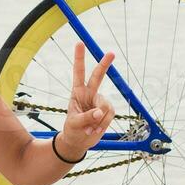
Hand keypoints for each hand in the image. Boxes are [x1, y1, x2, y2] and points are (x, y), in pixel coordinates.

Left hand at [56, 44, 115, 159]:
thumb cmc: (72, 131)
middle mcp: (89, 94)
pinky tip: (95, 130)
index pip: (78, 73)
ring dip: (99, 119)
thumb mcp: (75, 124)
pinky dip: (104, 124)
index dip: (79, 58)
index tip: (79, 43)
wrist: (78, 142)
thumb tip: (100, 112)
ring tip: (90, 128)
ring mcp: (99, 102)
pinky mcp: (107, 111)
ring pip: (106, 105)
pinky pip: (110, 114)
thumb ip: (87, 117)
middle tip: (111, 52)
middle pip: (98, 76)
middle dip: (105, 64)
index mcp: (77, 93)